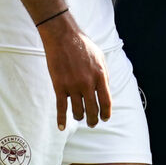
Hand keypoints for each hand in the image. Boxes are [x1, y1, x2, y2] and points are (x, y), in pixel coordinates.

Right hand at [38, 13, 111, 129]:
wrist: (63, 36)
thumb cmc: (83, 46)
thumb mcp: (100, 58)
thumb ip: (104, 75)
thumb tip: (105, 92)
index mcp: (100, 76)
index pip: (106, 102)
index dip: (106, 114)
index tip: (104, 118)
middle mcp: (87, 83)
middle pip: (92, 110)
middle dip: (93, 120)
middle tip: (92, 122)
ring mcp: (72, 85)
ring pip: (78, 111)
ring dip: (80, 117)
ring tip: (80, 117)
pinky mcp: (59, 86)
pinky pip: (61, 108)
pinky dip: (61, 120)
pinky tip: (62, 127)